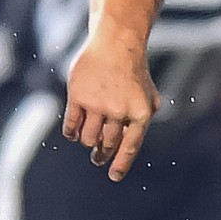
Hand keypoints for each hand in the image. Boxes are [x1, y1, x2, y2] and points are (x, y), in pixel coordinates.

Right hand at [63, 33, 159, 179]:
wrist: (116, 43)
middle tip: (98, 157)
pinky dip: (72, 133)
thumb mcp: (149, 95)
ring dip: (88, 141)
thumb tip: (127, 148)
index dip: (121, 164)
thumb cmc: (133, 71)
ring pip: (88, 138)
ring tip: (90, 137)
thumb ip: (143, 120)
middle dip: (102, 153)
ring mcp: (98, 104)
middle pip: (106, 144)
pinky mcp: (77, 96)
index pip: (130, 147)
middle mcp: (119, 111)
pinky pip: (71, 126)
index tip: (113, 176)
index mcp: (140, 113)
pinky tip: (74, 133)